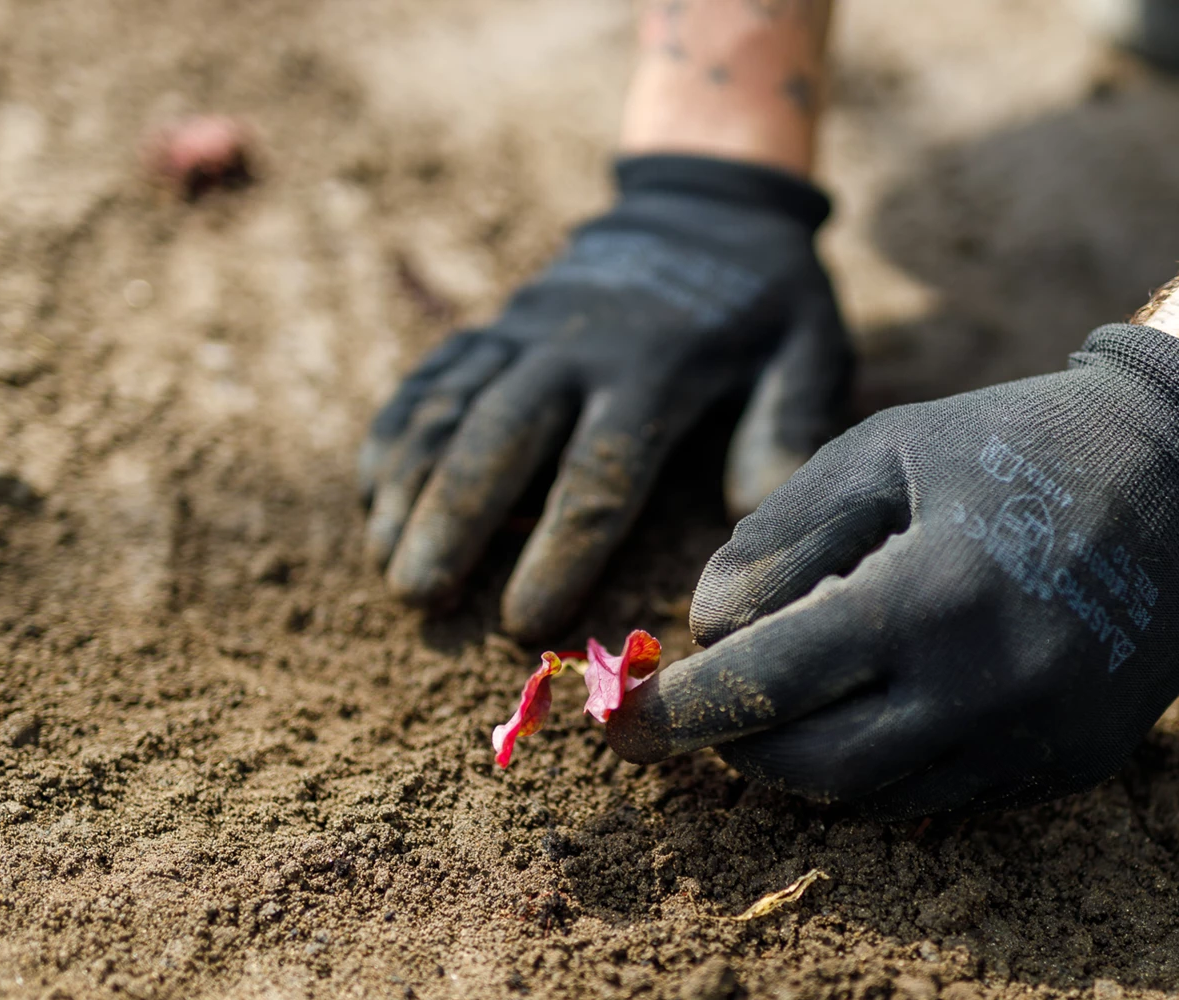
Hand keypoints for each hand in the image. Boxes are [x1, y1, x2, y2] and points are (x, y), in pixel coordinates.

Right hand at [360, 154, 850, 641]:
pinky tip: (372, 497)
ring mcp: (524, 329)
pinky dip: (394, 433)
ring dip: (409, 485)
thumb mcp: (807, 347)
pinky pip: (430, 378)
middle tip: (420, 598)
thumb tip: (750, 513)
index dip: (559, 549)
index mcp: (653, 366)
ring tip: (388, 565)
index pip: (599, 470)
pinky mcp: (495, 324)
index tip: (523, 618)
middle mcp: (573, 345)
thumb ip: (786, 425)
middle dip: (453, 520)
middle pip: (497, 437)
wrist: (706, 202)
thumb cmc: (766, 302)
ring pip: (450, 407)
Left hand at [608, 325, 1178, 817]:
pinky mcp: (1076, 764)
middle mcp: (989, 687)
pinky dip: (889, 765)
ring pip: (875, 798)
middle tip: (716, 705)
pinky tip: (886, 703)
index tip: (616, 727)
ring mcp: (1040, 738)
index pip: (766, 688)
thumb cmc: (1014, 440)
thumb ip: (777, 538)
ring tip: (800, 696)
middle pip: (809, 767)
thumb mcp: (882, 450)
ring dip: (812, 761)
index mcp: (929, 595)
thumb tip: (705, 629)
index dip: (677, 715)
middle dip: (740, 745)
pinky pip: (947, 796)